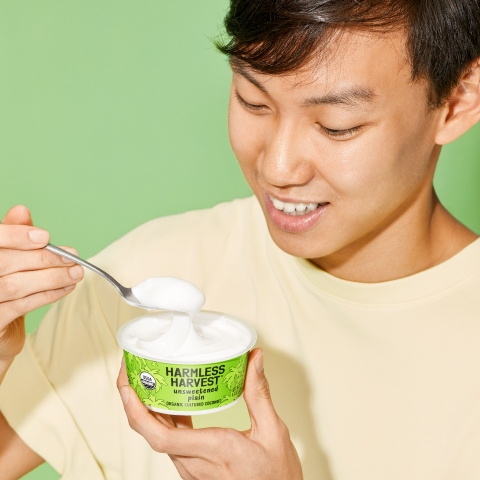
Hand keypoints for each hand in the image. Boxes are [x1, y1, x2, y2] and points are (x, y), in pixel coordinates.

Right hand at [0, 206, 83, 367]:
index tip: (45, 237)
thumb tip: (22, 210)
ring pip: (15, 286)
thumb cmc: (3, 282)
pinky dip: (48, 295)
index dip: (17, 236)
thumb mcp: (9, 255)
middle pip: (6, 262)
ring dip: (51, 278)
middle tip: (72, 257)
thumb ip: (14, 234)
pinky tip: (66, 288)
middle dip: (44, 258)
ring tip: (75, 273)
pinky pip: (21, 306)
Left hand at [117, 348, 302, 479]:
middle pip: (151, 433)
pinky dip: (162, 418)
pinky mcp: (193, 467)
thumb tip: (254, 359)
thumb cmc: (275, 475)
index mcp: (214, 449)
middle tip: (132, 368)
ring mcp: (192, 468)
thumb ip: (259, 394)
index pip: (162, 437)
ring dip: (145, 408)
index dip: (138, 413)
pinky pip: (169, 441)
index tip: (129, 388)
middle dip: (133, 400)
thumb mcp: (273, 431)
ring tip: (147, 378)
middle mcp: (195, 462)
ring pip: (158, 437)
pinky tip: (170, 400)